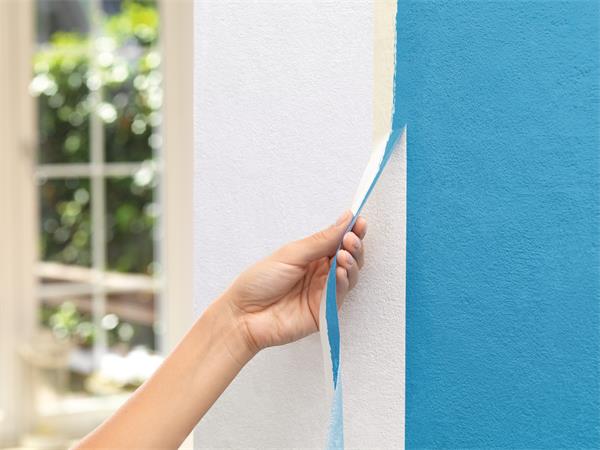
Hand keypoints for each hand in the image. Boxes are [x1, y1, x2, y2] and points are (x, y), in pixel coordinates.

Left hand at [220, 210, 366, 353]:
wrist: (243, 314)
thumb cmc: (259, 282)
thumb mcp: (290, 254)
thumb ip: (321, 240)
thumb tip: (344, 220)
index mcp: (311, 256)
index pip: (338, 241)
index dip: (351, 231)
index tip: (359, 221)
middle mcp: (320, 273)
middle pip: (349, 258)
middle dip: (354, 246)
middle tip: (351, 239)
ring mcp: (323, 293)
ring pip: (349, 276)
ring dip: (351, 263)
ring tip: (344, 254)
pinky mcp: (324, 313)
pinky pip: (340, 296)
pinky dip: (343, 282)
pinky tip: (340, 272)